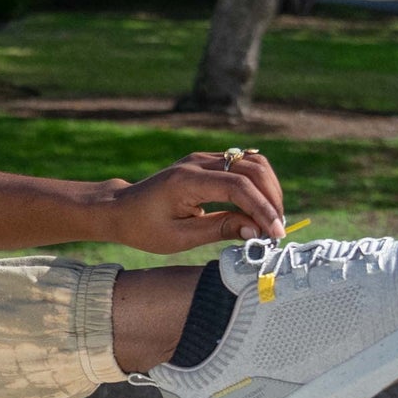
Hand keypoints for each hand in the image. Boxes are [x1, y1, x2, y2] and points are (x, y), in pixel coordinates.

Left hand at [104, 151, 285, 254]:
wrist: (120, 208)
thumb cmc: (143, 227)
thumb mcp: (179, 238)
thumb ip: (219, 230)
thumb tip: (256, 230)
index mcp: (187, 180)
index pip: (238, 187)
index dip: (262, 209)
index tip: (276, 234)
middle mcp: (197, 162)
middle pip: (252, 168)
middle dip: (272, 198)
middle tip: (277, 229)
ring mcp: (202, 159)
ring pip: (252, 162)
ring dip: (269, 189)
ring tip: (271, 219)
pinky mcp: (206, 163)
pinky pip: (242, 166)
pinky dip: (258, 185)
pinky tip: (260, 208)